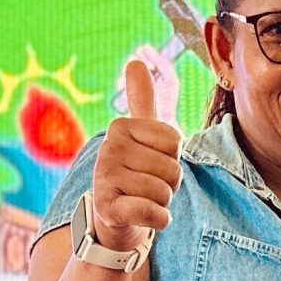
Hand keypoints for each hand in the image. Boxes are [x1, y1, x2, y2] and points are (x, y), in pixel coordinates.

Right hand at [90, 59, 183, 252]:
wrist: (114, 217)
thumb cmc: (135, 172)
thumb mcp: (141, 134)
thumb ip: (142, 99)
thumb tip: (136, 59)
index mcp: (121, 127)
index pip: (175, 141)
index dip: (173, 158)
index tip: (153, 163)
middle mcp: (109, 149)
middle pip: (172, 168)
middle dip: (170, 184)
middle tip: (148, 187)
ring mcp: (105, 179)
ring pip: (164, 192)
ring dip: (162, 203)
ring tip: (143, 200)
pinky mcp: (108, 209)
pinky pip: (153, 212)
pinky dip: (159, 221)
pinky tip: (146, 218)